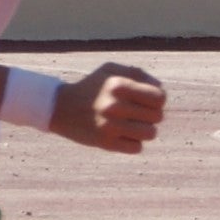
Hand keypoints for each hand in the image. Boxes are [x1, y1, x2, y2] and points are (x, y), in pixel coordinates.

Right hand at [49, 60, 166, 153]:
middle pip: (157, 116)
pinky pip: (137, 148)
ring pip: (150, 134)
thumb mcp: (110, 70)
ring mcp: (110, 126)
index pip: (159, 98)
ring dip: (145, 130)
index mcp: (118, 85)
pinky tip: (122, 134)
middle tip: (137, 113)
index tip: (147, 100)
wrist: (59, 107)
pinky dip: (133, 142)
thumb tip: (160, 88)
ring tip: (132, 124)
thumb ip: (138, 74)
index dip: (158, 99)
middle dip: (151, 114)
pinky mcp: (105, 143)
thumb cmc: (91, 87)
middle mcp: (115, 105)